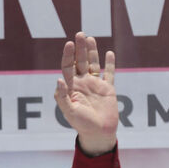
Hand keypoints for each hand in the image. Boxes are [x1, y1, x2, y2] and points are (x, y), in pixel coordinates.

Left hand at [54, 32, 117, 155]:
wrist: (98, 133)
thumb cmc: (81, 124)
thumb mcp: (69, 111)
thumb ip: (62, 96)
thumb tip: (59, 79)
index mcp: (71, 87)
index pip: (68, 67)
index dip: (68, 55)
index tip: (69, 43)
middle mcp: (82, 83)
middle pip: (80, 61)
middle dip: (80, 48)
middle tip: (80, 33)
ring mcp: (95, 85)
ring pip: (93, 64)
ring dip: (92, 52)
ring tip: (90, 38)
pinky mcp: (108, 89)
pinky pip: (109, 74)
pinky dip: (109, 64)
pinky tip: (109, 53)